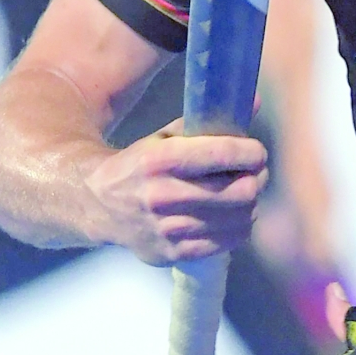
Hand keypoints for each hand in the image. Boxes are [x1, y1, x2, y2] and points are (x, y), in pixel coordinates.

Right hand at [84, 118, 268, 263]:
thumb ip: (208, 120)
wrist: (98, 204)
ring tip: (244, 194)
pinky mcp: (173, 253)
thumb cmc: (141, 164)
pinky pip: (227, 243)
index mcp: (160, 160)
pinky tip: (231, 216)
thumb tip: (254, 101)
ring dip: (250, 204)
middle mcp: (162, 196)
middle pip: (240, 191)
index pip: (224, 155)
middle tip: (256, 173)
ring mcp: (168, 229)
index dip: (252, 153)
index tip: (257, 152)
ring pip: (239, 219)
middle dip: (256, 179)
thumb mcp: (165, 136)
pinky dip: (238, 228)